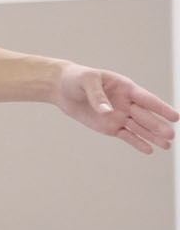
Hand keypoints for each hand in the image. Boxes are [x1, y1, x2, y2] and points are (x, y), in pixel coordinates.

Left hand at [51, 64, 178, 153]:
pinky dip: (136, 143)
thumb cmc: (76, 78)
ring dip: (152, 136)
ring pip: (139, 128)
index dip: (160, 108)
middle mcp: (126, 103)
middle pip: (145, 116)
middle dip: (157, 126)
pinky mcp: (110, 126)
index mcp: (125, 88)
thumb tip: (108, 112)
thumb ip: (97, 95)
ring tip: (166, 146)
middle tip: (170, 135)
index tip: (175, 117)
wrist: (62, 88)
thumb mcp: (87, 81)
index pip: (147, 99)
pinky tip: (149, 150)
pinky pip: (126, 135)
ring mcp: (119, 116)